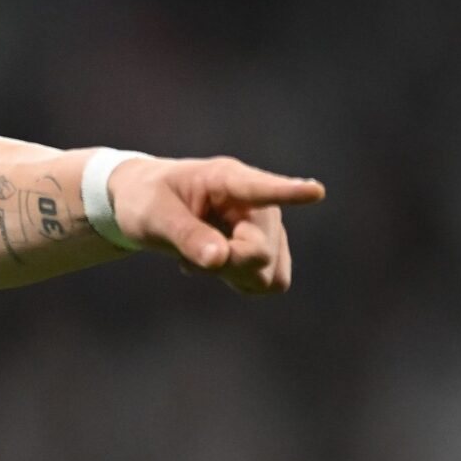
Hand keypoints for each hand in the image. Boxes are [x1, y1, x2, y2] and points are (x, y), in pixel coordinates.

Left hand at [109, 156, 325, 294]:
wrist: (146, 203)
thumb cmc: (146, 200)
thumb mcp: (153, 216)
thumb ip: (185, 235)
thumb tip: (220, 259)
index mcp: (226, 179)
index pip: (260, 188)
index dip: (288, 191)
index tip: (315, 190)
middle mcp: (256, 203)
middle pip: (261, 252)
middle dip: (227, 265)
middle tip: (189, 261)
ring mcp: (266, 227)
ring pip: (271, 273)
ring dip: (235, 276)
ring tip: (200, 259)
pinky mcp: (267, 248)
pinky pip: (271, 282)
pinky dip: (241, 282)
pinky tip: (215, 266)